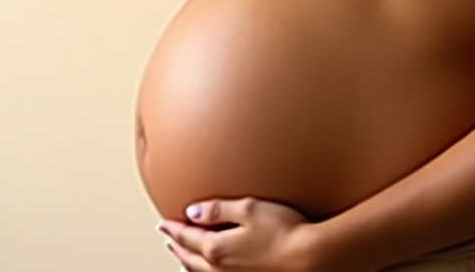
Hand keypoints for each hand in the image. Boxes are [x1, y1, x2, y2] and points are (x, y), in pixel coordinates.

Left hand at [157, 196, 320, 270]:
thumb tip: (193, 211)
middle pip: (190, 257)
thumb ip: (218, 209)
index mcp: (217, 248)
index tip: (163, 223)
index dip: (174, 228)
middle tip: (168, 237)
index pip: (188, 236)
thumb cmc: (284, 231)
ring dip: (188, 263)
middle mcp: (220, 269)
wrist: (310, 260)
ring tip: (182, 256)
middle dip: (178, 246)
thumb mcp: (248, 209)